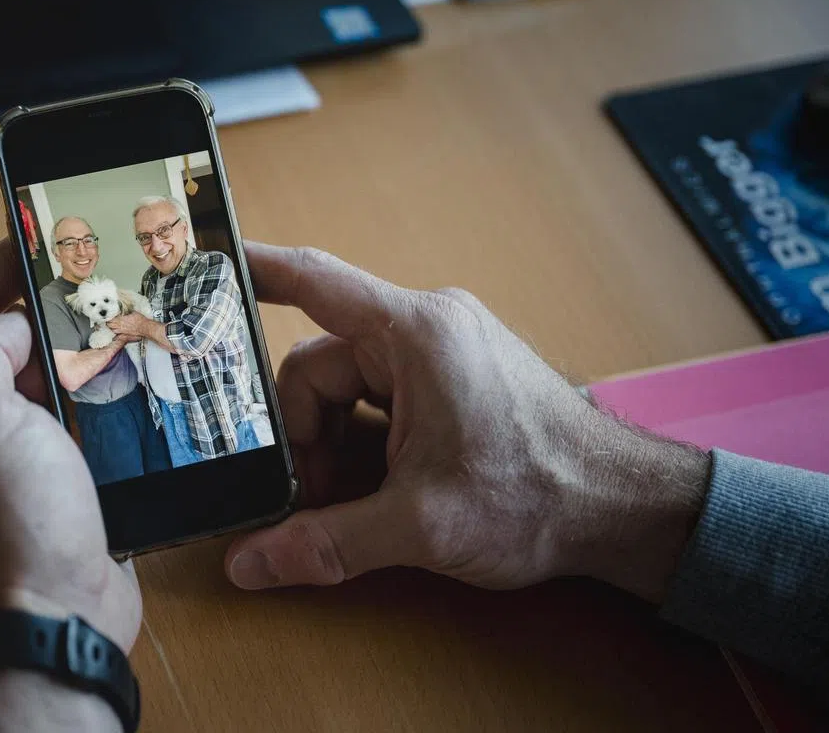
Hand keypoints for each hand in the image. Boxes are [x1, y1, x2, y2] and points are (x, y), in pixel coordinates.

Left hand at [0, 241, 140, 652]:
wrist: (48, 619)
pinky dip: (110, 395)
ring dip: (86, 352)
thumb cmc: (3, 525)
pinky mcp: (64, 480)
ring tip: (126, 327)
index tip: (45, 242)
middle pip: (6, 339)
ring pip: (52, 378)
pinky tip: (139, 383)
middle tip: (101, 284)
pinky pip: (85, 419)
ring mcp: (17, 454)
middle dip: (51, 309)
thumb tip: (13, 325)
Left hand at [106, 313, 152, 339]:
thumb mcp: (133, 312)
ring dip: (111, 327)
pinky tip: (116, 330)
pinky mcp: (124, 334)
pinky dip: (115, 331)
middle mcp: (120, 325)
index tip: (108, 315)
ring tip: (111, 325)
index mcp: (121, 319)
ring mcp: (122, 330)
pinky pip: (117, 333)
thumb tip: (125, 308)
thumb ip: (127, 311)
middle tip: (108, 320)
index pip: (111, 318)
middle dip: (108, 322)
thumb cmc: (140, 320)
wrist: (144, 327)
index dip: (108, 317)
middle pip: (109, 324)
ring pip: (112, 329)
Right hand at [225, 244, 709, 602]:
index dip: (252, 271)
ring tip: (349, 504)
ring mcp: (442, 354)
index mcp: (416, 335)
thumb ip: (327, 541)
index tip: (204, 265)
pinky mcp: (453, 380)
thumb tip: (253, 563)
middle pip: (320, 365)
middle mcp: (427, 330)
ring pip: (349, 389)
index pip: (314, 282)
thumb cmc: (545, 493)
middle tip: (310, 498)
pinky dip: (365, 444)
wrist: (625, 506)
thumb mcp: (421, 524)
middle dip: (305, 437)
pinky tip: (376, 490)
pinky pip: (382, 399)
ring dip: (336, 448)